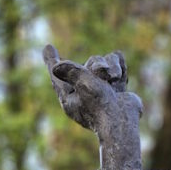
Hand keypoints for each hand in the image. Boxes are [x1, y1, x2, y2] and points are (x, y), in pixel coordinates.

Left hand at [43, 45, 142, 169]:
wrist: (123, 122)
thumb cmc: (100, 106)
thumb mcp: (84, 85)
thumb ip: (72, 71)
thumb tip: (55, 67)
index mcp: (68, 96)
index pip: (57, 75)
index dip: (51, 60)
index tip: (47, 47)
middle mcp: (82, 92)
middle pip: (88, 63)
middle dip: (98, 65)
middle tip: (105, 77)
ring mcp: (100, 89)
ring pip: (104, 61)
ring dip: (112, 68)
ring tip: (115, 81)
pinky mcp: (115, 87)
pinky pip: (116, 63)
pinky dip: (120, 67)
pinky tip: (120, 79)